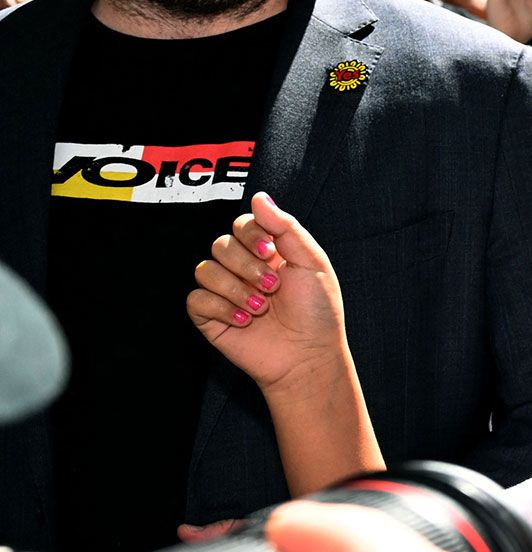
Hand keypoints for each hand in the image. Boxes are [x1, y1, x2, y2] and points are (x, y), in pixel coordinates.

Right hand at [188, 194, 347, 394]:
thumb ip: (285, 227)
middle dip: (248, 266)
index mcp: (266, 252)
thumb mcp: (311, 261)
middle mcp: (242, 268)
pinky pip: (196, 298)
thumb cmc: (316, 310)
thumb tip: (259, 196)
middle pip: (221, 245)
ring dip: (236, 289)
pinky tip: (244, 320)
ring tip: (261, 307)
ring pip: (205, 270)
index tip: (272, 253)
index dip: (251, 235)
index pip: (241, 224)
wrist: (308, 354)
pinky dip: (220, 307)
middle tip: (273, 287)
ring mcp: (224, 292)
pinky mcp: (209, 317)